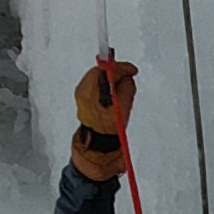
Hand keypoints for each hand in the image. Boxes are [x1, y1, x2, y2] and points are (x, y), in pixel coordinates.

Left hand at [71, 53, 136, 182]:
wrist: (99, 146)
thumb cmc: (108, 130)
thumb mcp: (122, 107)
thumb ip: (126, 87)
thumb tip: (127, 76)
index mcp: (89, 92)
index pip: (103, 69)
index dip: (119, 67)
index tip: (131, 70)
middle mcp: (82, 92)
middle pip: (99, 71)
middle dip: (115, 72)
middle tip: (129, 76)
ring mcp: (82, 96)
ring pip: (99, 78)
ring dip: (111, 80)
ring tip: (123, 88)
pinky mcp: (85, 100)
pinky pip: (97, 86)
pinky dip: (107, 86)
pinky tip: (115, 95)